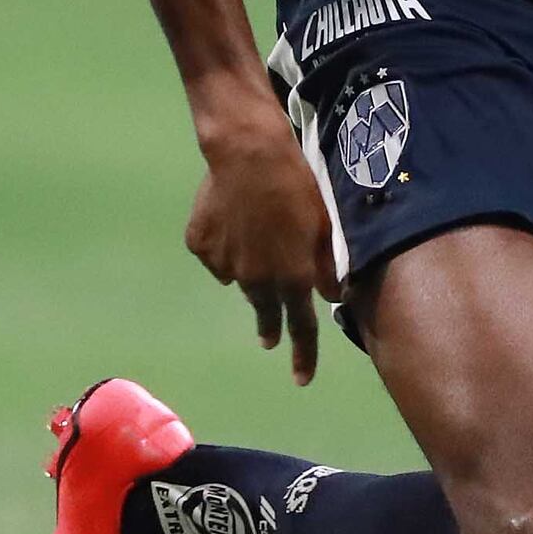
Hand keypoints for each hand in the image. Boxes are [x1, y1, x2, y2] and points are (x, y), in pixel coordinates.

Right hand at [183, 86, 339, 384]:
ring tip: (256, 233)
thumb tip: (332, 297)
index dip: (304, 356)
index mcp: (292, 278)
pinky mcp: (200, 245)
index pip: (303, 328)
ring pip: (240, 278)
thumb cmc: (298, 185)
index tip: (302, 380)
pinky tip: (231, 216)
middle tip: (268, 338)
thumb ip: (327, 266)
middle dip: (270, 326)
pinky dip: (224, 243)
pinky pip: (215, 253)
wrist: (249, 153)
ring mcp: (224, 264)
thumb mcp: (325, 226)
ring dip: (250, 268)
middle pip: (265, 311)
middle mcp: (257, 280)